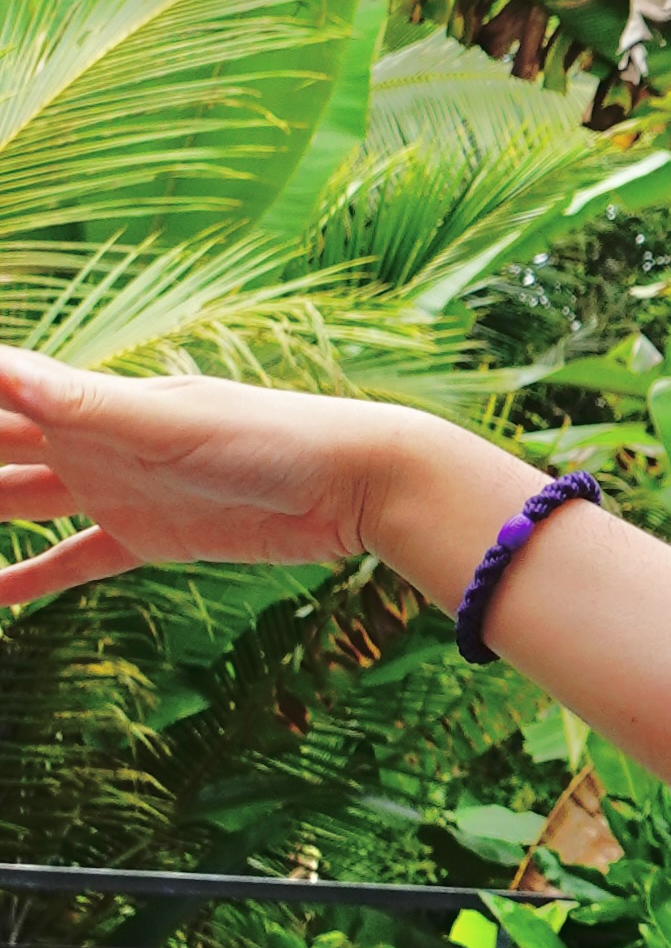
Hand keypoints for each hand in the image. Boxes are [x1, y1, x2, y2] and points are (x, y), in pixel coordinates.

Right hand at [0, 355, 455, 606]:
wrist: (357, 482)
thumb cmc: (275, 438)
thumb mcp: (172, 424)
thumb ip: (84, 405)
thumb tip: (1, 367)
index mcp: (90, 405)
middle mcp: (92, 441)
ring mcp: (117, 489)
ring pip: (16, 503)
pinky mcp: (148, 537)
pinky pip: (70, 561)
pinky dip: (26, 581)